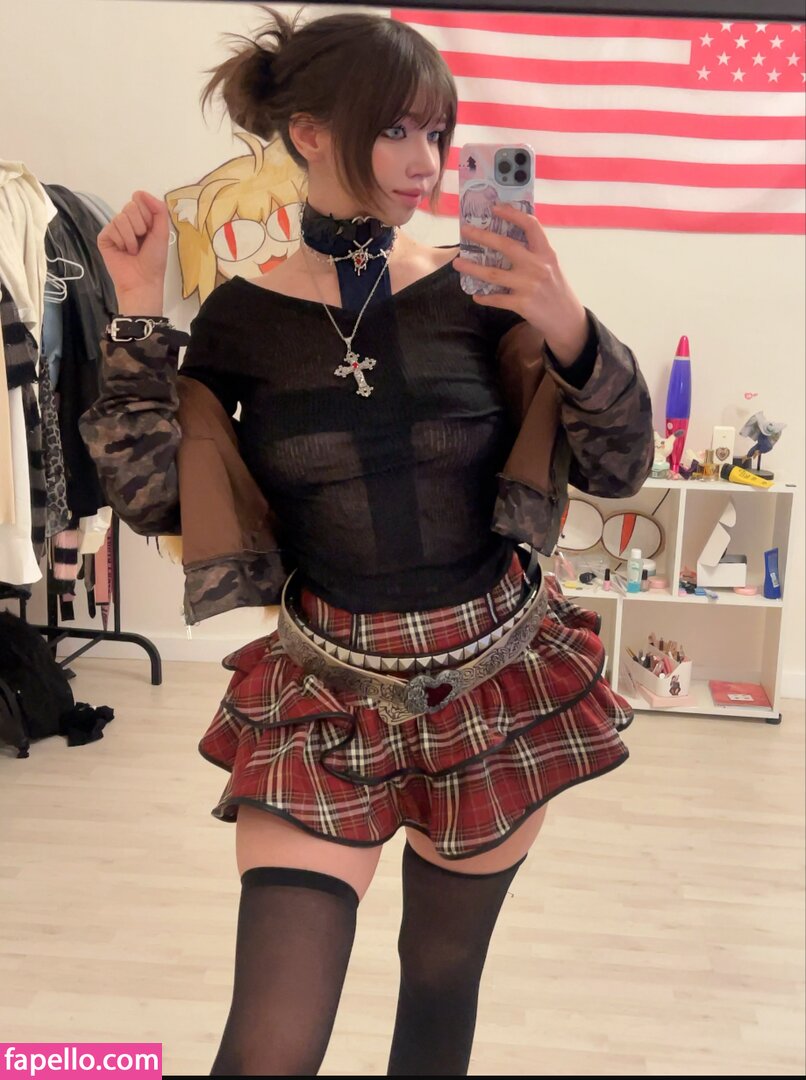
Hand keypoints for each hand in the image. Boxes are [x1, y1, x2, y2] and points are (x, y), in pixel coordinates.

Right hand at [97, 190, 169, 305]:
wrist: (143, 280)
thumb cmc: (154, 260)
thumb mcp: (162, 233)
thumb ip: (158, 210)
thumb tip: (141, 192)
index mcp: (141, 218)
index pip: (139, 198)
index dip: (147, 214)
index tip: (151, 230)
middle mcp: (127, 221)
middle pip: (130, 206)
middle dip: (140, 226)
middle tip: (142, 242)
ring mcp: (114, 228)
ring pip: (121, 218)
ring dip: (131, 238)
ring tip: (133, 250)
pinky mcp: (104, 237)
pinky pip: (111, 228)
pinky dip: (121, 241)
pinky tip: (123, 252)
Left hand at [453, 205, 588, 364]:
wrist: (566, 320)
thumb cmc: (556, 290)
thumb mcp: (551, 267)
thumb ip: (534, 254)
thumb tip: (506, 241)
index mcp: (546, 253)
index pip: (531, 226)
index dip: (513, 214)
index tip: (495, 208)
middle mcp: (538, 266)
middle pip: (506, 246)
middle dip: (482, 236)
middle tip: (465, 230)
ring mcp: (529, 285)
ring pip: (493, 274)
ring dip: (472, 268)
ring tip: (457, 263)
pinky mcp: (522, 304)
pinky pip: (497, 299)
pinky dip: (484, 297)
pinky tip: (475, 295)